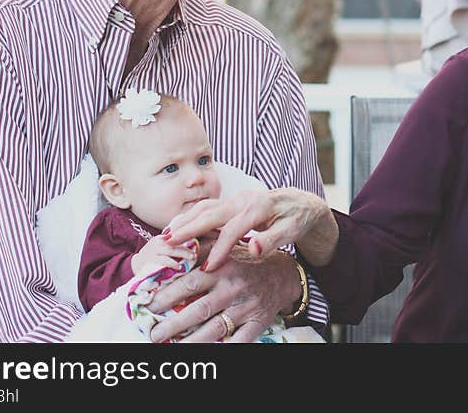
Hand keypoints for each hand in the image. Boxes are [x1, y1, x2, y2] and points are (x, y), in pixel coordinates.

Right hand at [131, 234, 197, 275]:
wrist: (136, 265)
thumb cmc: (154, 257)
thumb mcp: (163, 248)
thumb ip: (176, 247)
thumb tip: (195, 249)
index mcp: (162, 238)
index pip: (177, 234)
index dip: (188, 236)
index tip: (197, 242)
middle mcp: (157, 242)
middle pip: (175, 241)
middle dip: (187, 247)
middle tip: (195, 253)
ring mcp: (153, 250)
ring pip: (170, 249)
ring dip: (182, 254)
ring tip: (191, 258)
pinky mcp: (149, 260)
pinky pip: (163, 260)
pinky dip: (172, 263)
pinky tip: (179, 266)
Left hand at [147, 245, 299, 342]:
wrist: (282, 273)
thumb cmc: (245, 260)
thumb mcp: (225, 246)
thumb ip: (200, 246)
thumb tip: (169, 241)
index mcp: (222, 268)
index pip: (190, 283)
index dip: (168, 295)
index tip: (150, 305)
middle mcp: (233, 288)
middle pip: (199, 309)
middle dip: (174, 324)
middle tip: (154, 333)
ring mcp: (246, 307)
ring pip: (215, 328)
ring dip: (191, 340)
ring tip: (171, 347)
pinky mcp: (257, 323)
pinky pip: (239, 340)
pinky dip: (224, 347)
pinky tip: (206, 352)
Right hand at [165, 187, 337, 270]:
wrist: (301, 203)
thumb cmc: (297, 219)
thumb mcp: (292, 231)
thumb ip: (273, 240)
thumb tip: (254, 250)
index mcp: (258, 207)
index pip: (234, 229)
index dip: (220, 249)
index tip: (207, 268)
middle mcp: (243, 199)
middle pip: (211, 213)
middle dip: (188, 228)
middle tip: (167, 243)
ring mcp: (236, 199)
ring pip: (205, 207)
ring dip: (185, 220)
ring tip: (166, 236)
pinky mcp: (232, 202)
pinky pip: (207, 208)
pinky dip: (191, 217)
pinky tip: (178, 228)